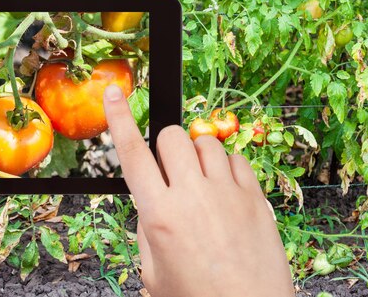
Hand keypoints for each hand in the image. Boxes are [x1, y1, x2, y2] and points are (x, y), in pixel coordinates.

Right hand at [103, 85, 293, 296]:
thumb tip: (152, 203)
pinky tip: (224, 190)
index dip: (119, 119)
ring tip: (201, 184)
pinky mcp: (254, 196)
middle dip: (166, 147)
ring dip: (196, 155)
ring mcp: (226, 192)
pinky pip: (235, 158)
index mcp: (160, 215)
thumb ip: (146, 231)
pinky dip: (226, 166)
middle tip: (171, 172)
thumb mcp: (154, 273)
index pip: (132, 154)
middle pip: (171, 137)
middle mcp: (192, 196)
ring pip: (205, 141)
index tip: (114, 95)